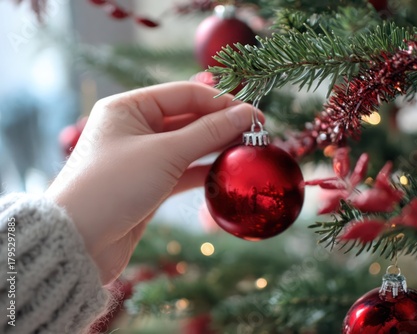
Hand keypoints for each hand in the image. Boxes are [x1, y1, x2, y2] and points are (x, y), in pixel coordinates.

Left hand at [45, 82, 263, 283]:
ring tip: (247, 151)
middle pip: (188, 118)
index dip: (223, 103)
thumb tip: (246, 115)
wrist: (78, 242)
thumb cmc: (114, 186)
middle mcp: (134, 127)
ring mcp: (142, 157)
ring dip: (216, 147)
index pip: (186, 94)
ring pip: (188, 145)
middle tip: (257, 134)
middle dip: (222, 125)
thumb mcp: (165, 153)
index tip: (255, 115)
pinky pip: (182, 170)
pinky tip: (226, 172)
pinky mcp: (148, 184)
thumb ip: (208, 132)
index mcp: (129, 107)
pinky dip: (203, 170)